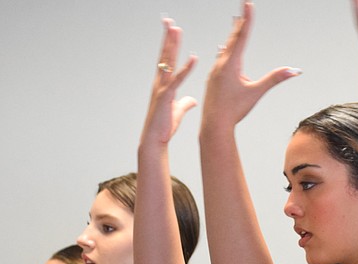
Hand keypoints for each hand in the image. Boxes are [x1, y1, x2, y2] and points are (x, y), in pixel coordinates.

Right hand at [140, 19, 196, 146]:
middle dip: (168, 38)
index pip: (166, 60)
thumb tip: (193, 100)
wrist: (155, 139)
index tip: (172, 30)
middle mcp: (160, 82)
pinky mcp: (166, 96)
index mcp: (163, 84)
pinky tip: (193, 58)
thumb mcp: (178, 111)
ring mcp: (161, 88)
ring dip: (172, 46)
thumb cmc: (165, 126)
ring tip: (176, 30)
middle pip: (164, 56)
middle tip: (170, 22)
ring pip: (167, 62)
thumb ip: (185, 103)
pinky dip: (185, 69)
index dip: (169, 45)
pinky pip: (177, 80)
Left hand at [202, 1, 300, 130]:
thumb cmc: (234, 109)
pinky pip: (221, 59)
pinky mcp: (213, 79)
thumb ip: (274, 79)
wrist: (213, 123)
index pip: (242, 36)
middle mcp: (221, 64)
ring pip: (225, 49)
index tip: (247, 4)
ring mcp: (215, 71)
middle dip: (240, 24)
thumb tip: (294, 71)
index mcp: (231, 64)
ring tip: (235, 25)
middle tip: (242, 9)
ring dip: (233, 37)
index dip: (247, 19)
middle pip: (233, 39)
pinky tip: (224, 51)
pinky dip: (226, 51)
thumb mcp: (256, 92)